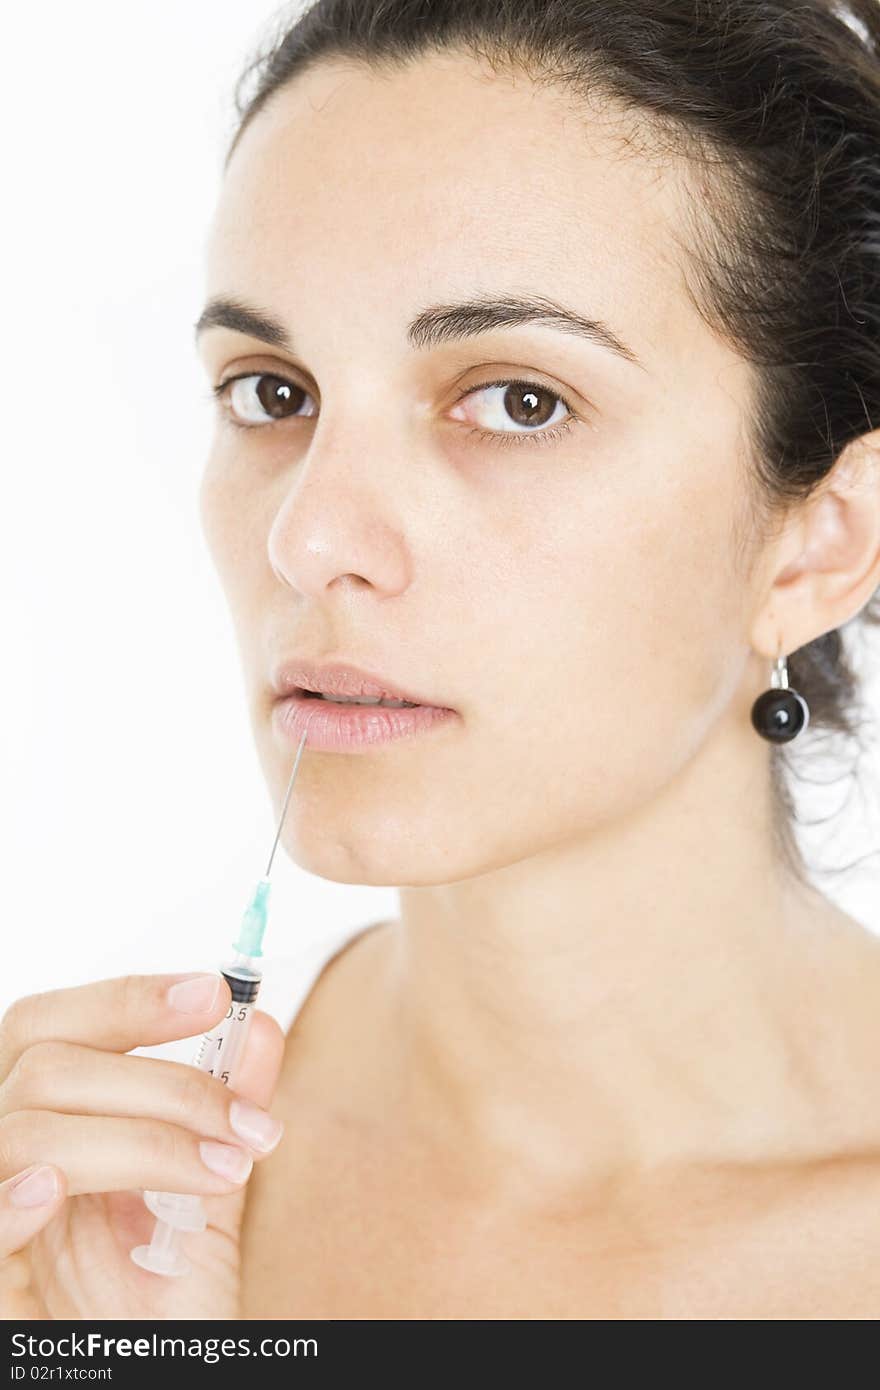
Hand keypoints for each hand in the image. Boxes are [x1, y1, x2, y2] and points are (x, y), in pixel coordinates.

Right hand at [0, 971, 285, 1318]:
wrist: (147, 1374)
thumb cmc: (159, 1302)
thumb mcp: (205, 1198)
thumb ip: (224, 1113)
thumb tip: (260, 1026)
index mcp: (49, 1122)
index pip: (49, 1027)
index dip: (125, 999)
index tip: (213, 993)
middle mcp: (9, 1159)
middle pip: (46, 1066)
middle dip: (165, 1080)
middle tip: (248, 1121)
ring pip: (29, 1130)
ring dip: (144, 1140)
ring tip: (224, 1170)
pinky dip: (10, 1202)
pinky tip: (59, 1191)